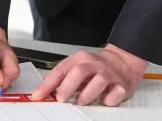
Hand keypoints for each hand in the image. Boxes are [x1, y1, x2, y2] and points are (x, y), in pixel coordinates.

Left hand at [32, 45, 146, 106]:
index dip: (48, 84)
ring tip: (81, 101)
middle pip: (79, 72)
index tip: (38, 95)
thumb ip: (61, 77)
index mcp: (81, 59)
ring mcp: (109, 74)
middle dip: (67, 87)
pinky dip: (108, 100)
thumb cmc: (96, 67)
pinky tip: (103, 100)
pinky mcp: (122, 85)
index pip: (61, 70)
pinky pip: (115, 94)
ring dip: (87, 94)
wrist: (122, 62)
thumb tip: (43, 89)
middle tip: (60, 99)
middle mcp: (94, 65)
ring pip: (98, 82)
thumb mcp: (77, 66)